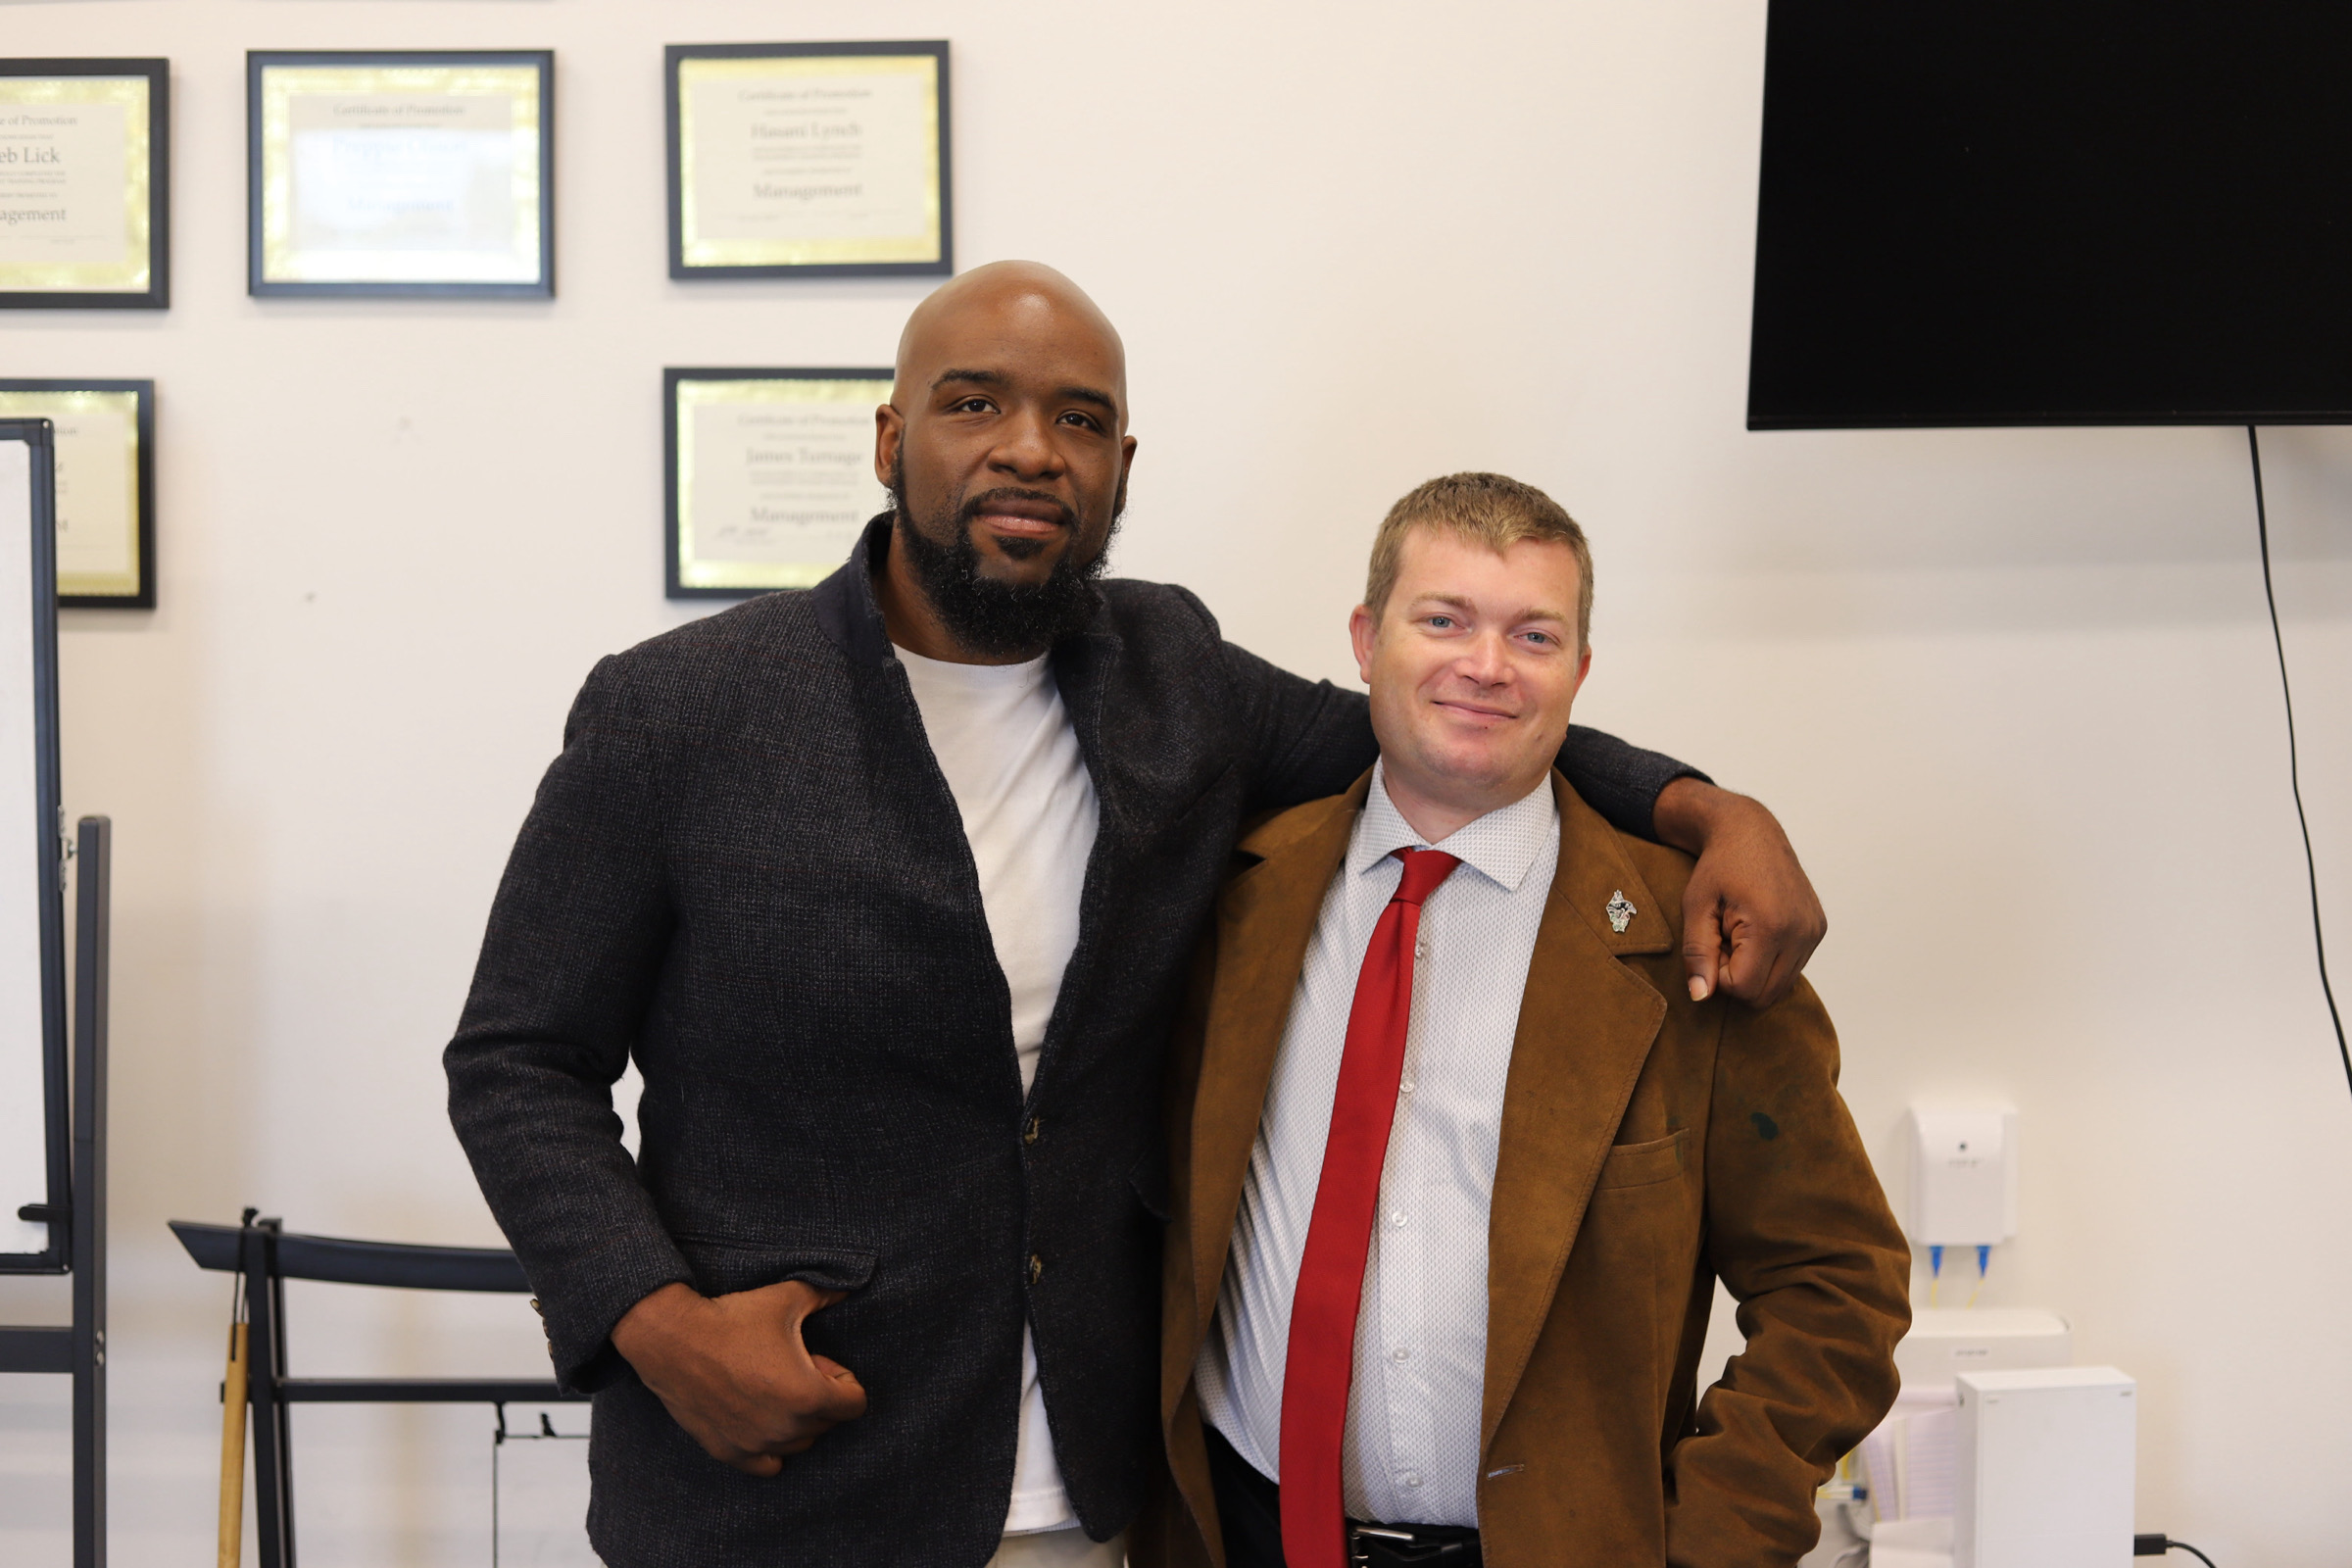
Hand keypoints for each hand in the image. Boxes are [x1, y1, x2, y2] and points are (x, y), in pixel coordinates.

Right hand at [611, 1279, 866, 1475]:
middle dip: (820, 1397)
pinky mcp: (729, 1452)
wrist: (672, 1339)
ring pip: (799, 1444)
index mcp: (808, 1395)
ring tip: (773, 1388)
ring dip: (797, 1421)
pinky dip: (771, 1447)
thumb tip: (849, 1286)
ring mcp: (756, 1444)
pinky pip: (768, 1466)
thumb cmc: (732, 1319)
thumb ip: (826, 1294)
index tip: (820, 1361)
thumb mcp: (787, 1299)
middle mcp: (785, 1428)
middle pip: (827, 1423)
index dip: (843, 1379)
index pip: (855, 1404)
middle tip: (794, 1368)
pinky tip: (760, 1419)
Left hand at [1651, 778, 1825, 1008]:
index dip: (1718, 975)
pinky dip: (1770, 961)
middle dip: (1737, 977)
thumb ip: (1697, 955)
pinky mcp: (1818, 930)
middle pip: (1765, 995)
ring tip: (1740, 935)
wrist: (1750, 832)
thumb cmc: (1718, 868)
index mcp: (1772, 926)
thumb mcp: (1696, 908)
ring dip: (1754, 971)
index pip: (1744, 988)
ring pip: (1780, 987)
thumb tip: (1700, 997)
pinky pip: (1792, 968)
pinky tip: (1757, 932)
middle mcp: (1802, 932)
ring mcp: (1814, 932)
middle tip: (1724, 941)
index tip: (1712, 944)